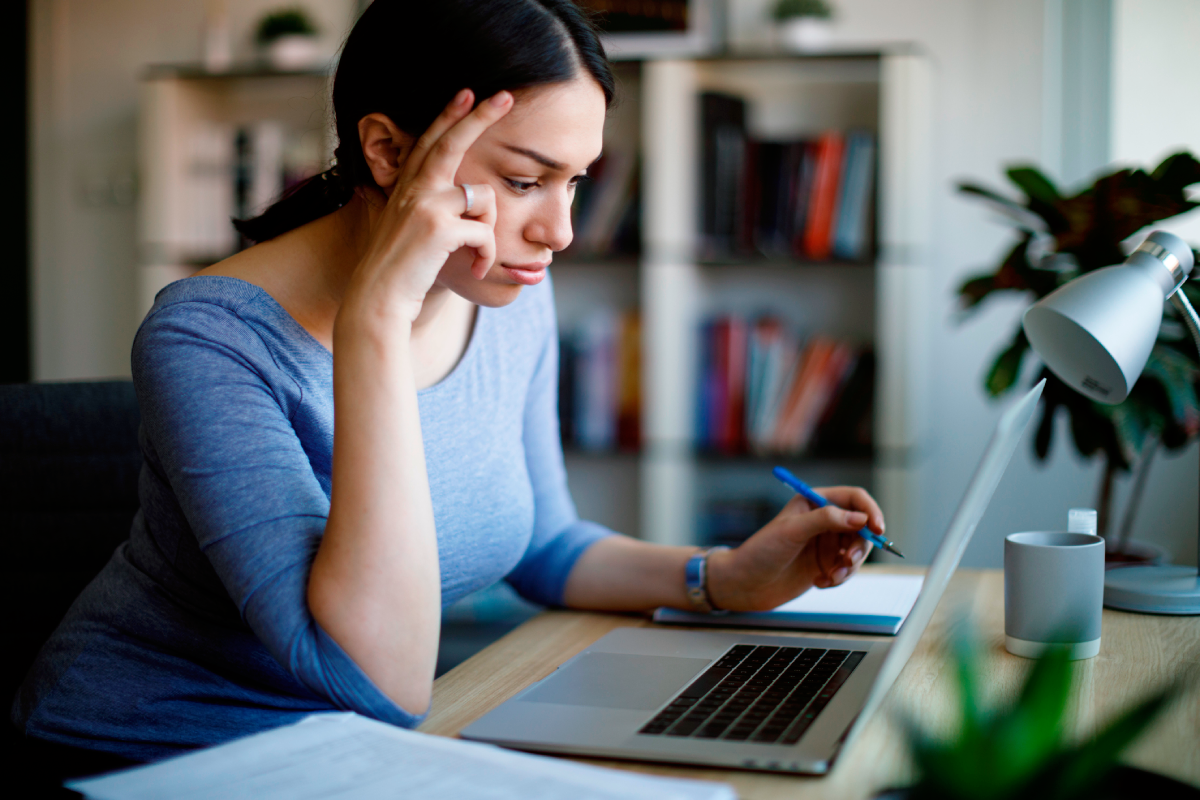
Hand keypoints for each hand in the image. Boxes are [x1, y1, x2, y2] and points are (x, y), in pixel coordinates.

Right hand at [341, 88, 513, 325]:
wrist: (379, 297)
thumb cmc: (402, 269)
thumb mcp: (413, 228)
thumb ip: (434, 207)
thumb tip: (471, 197)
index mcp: (408, 185)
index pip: (431, 140)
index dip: (449, 115)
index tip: (468, 93)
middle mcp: (415, 187)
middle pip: (453, 140)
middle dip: (481, 116)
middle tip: (506, 96)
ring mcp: (426, 204)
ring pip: (485, 197)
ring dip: (488, 232)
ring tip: (475, 256)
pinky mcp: (439, 227)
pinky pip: (485, 232)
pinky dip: (486, 255)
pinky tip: (473, 269)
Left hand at [705, 486, 883, 611]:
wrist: (746, 585)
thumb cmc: (761, 552)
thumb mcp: (792, 531)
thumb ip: (826, 520)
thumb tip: (860, 518)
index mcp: (814, 501)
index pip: (854, 499)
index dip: (870, 511)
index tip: (877, 529)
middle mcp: (824, 520)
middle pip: (862, 527)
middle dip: (859, 546)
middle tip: (847, 561)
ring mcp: (826, 543)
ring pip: (857, 550)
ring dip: (849, 566)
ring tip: (829, 577)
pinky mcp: (826, 564)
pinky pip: (847, 569)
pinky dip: (840, 577)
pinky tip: (820, 583)